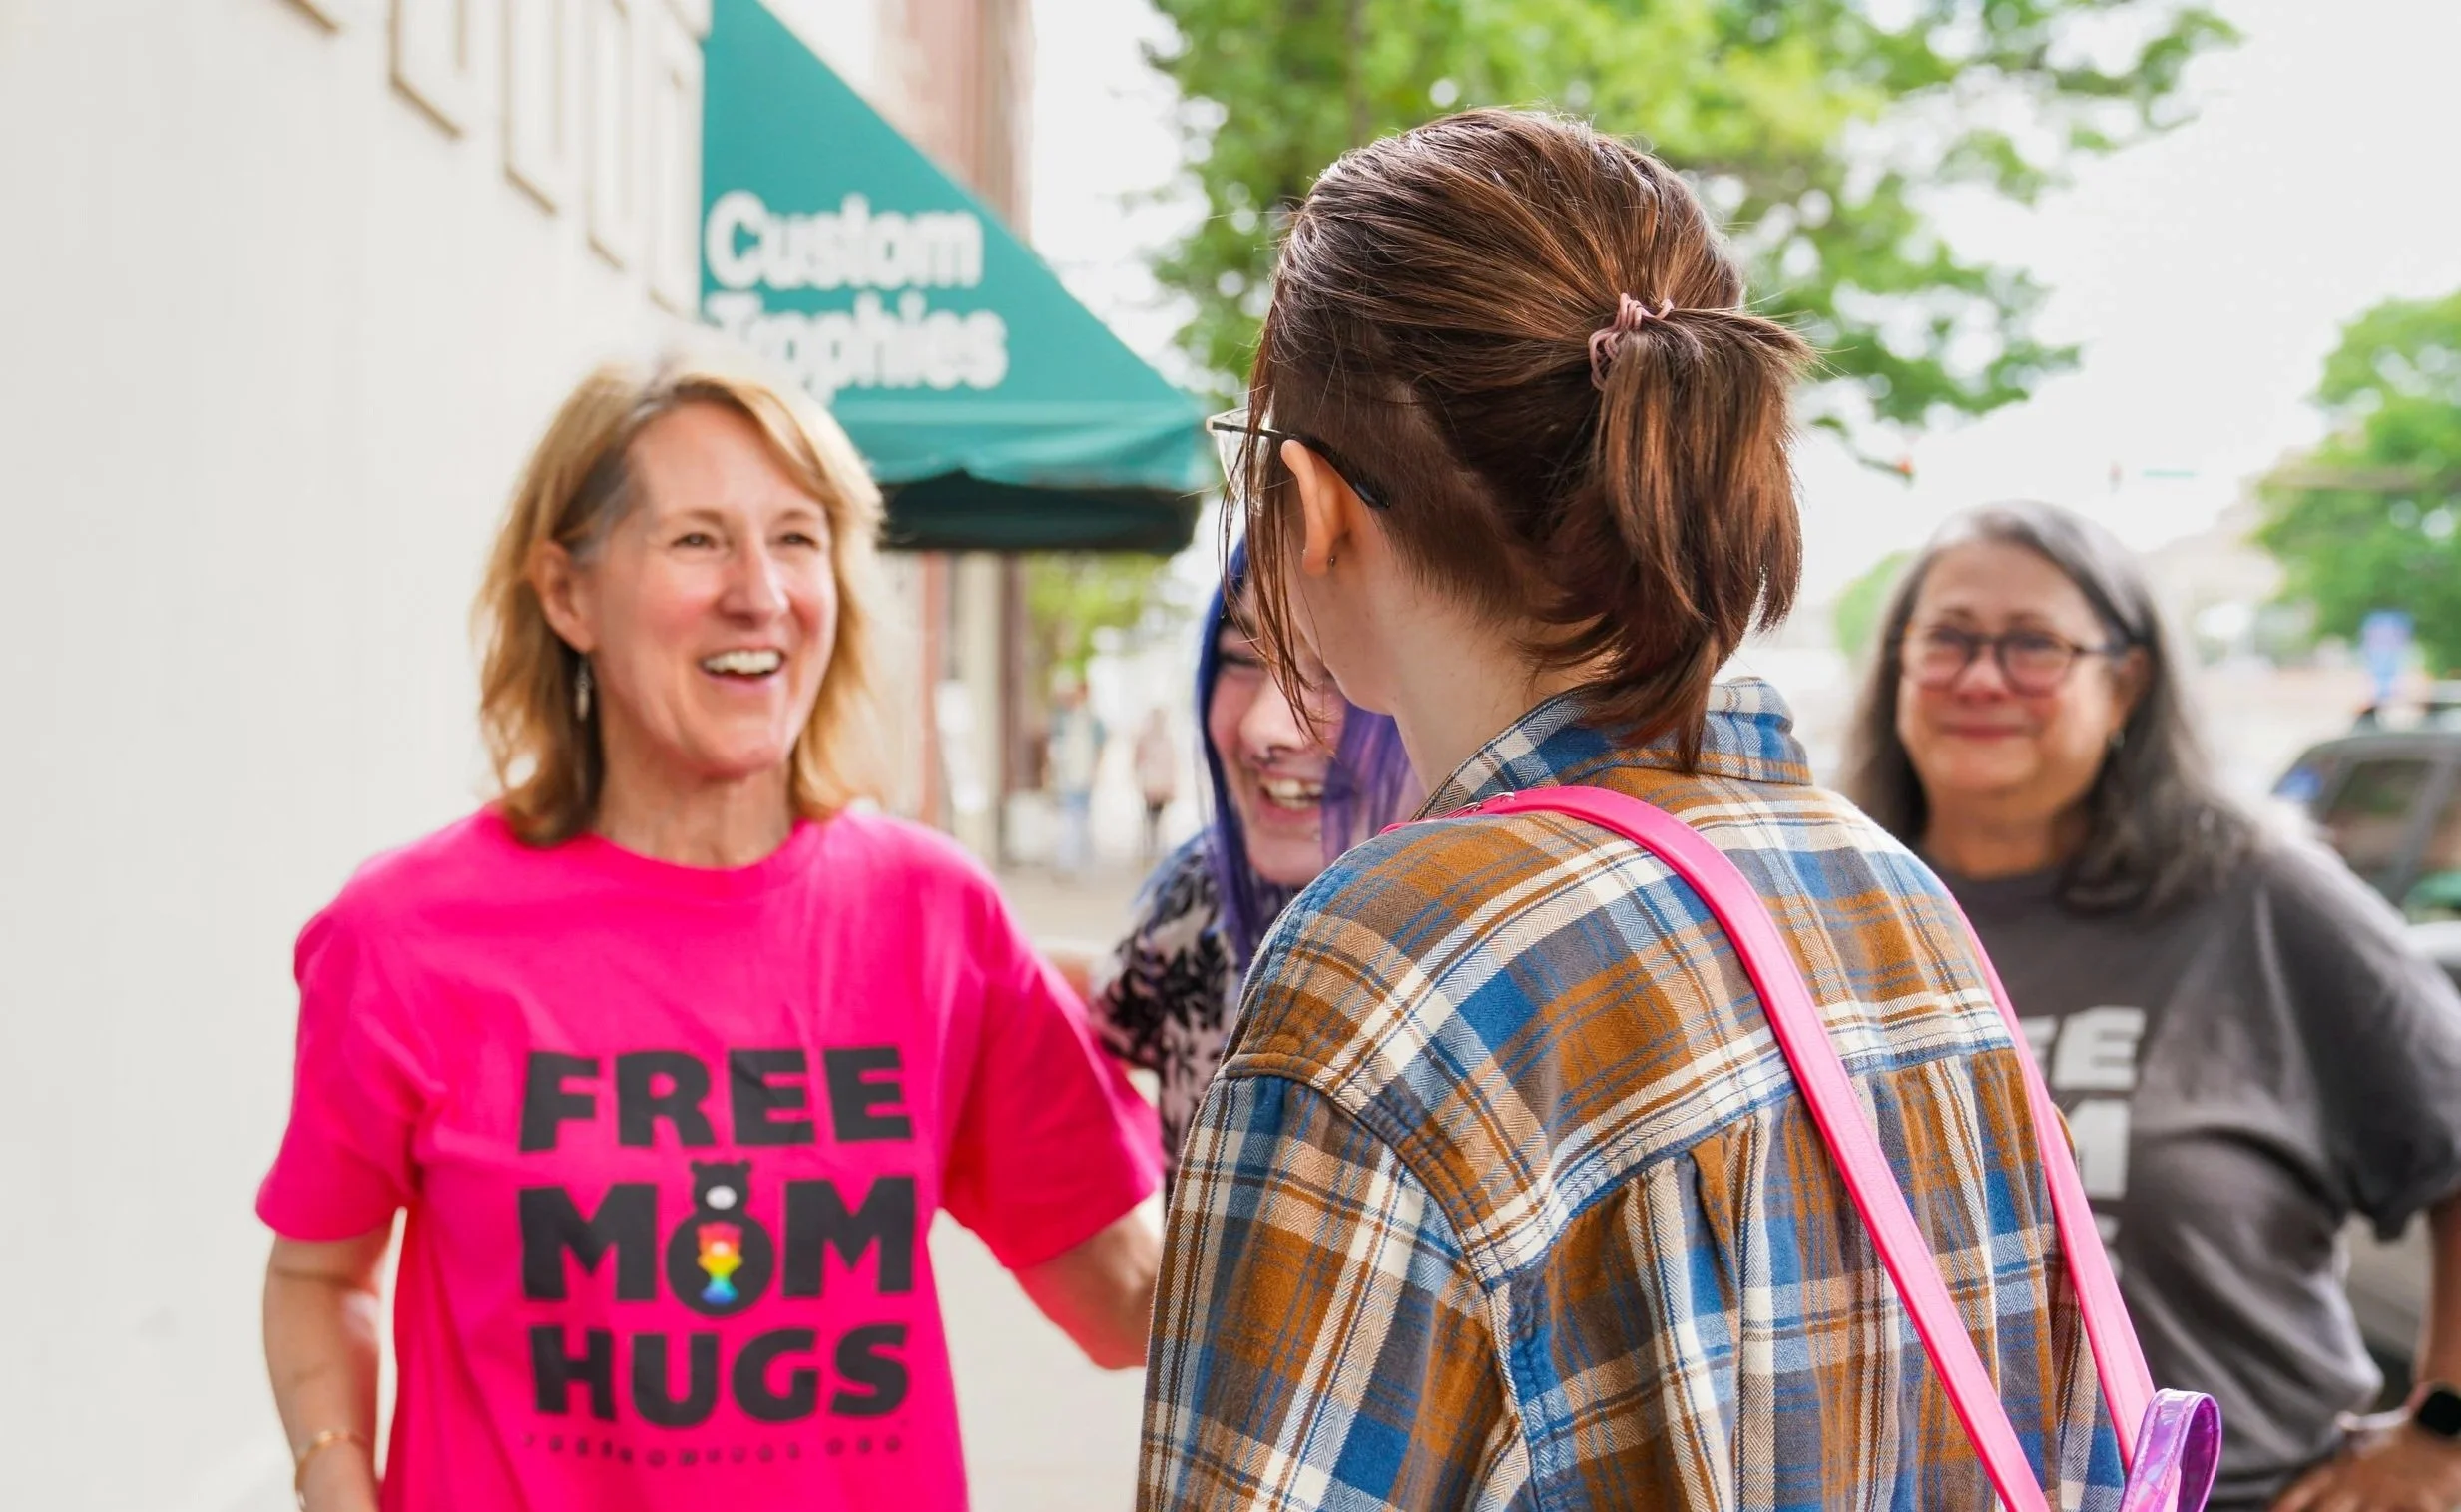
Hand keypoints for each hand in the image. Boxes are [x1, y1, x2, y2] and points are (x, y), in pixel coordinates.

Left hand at [2273, 1415, 2460, 1511]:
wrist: (2447, 1425)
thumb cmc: (2407, 1432)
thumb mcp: (2373, 1429)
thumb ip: (2353, 1434)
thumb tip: (2341, 1423)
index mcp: (2345, 1465)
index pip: (2304, 1487)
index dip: (2283, 1503)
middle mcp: (2362, 1483)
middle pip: (2325, 1511)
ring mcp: (2391, 1497)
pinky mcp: (2422, 1507)